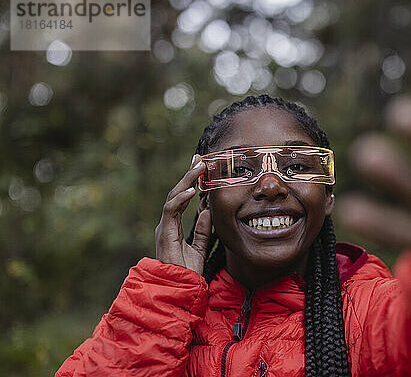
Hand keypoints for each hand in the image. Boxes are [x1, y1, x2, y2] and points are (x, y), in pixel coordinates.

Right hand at [155, 155, 211, 274]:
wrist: (178, 289)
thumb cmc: (186, 272)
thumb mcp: (200, 248)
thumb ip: (202, 230)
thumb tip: (207, 210)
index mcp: (173, 225)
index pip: (182, 198)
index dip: (191, 182)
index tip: (201, 167)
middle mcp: (167, 223)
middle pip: (176, 193)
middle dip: (188, 174)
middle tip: (199, 159)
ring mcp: (164, 227)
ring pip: (172, 197)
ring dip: (186, 181)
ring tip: (198, 168)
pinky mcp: (164, 233)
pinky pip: (170, 210)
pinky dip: (181, 199)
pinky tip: (192, 191)